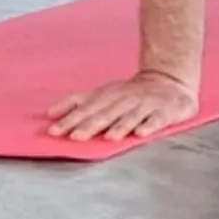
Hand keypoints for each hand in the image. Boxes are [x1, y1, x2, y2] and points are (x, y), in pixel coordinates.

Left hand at [46, 70, 199, 141]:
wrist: (170, 81)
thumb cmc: (131, 92)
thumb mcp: (102, 93)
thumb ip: (77, 102)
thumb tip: (49, 113)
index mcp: (108, 96)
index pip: (86, 107)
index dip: (70, 119)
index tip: (55, 131)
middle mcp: (125, 99)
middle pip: (105, 113)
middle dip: (90, 125)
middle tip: (75, 136)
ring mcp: (146, 105)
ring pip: (130, 116)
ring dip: (120, 126)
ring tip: (109, 137)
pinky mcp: (165, 112)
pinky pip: (157, 120)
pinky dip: (149, 126)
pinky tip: (141, 133)